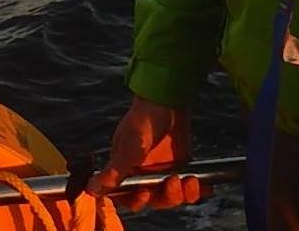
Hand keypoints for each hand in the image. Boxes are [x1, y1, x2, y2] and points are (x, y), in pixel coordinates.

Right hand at [87, 97, 208, 210]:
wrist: (168, 98)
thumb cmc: (145, 119)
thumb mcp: (131, 145)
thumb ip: (116, 170)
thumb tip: (91, 189)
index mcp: (126, 172)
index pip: (129, 197)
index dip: (137, 200)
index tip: (146, 193)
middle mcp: (144, 174)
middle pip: (154, 199)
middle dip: (166, 196)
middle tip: (174, 182)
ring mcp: (163, 170)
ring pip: (172, 194)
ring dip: (182, 193)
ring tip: (191, 181)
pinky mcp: (180, 165)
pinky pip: (188, 184)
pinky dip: (198, 189)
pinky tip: (207, 188)